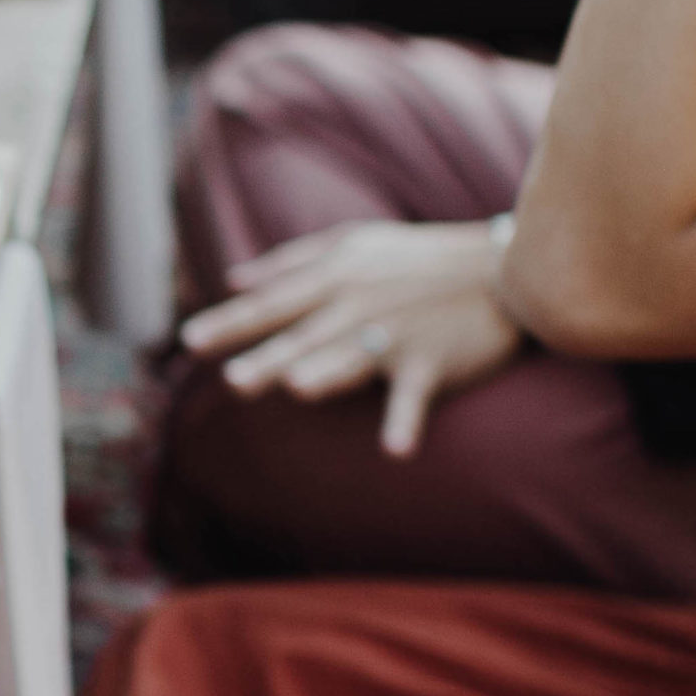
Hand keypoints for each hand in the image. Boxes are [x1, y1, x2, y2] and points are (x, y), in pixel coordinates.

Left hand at [180, 221, 522, 457]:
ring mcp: (395, 336)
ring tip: (300, 387)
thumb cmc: (418, 257)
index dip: (231, 323)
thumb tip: (234, 279)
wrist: (506, 267)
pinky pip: (414, 398)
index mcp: (334, 279)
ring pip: (353, 360)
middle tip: (233, 382)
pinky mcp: (431, 363)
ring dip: (329, 374)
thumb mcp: (352, 244)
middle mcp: (358, 308)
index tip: (190, 341)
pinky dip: (406, 422)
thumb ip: (289, 263)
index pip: (273, 305)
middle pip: (304, 338)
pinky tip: (394, 451)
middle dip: (268, 358)